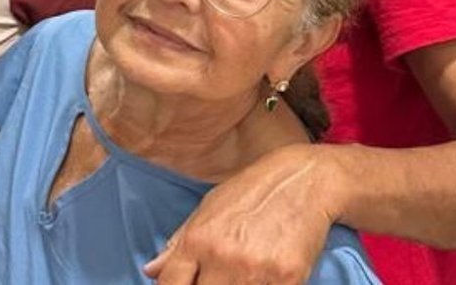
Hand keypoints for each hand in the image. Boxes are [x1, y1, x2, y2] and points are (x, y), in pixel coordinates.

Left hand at [145, 146, 339, 284]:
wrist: (304, 181)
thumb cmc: (252, 193)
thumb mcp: (208, 209)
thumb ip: (179, 243)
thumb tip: (151, 270)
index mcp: (198, 238)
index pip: (170, 284)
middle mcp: (222, 255)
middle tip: (218, 279)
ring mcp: (255, 269)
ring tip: (241, 276)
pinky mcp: (288, 278)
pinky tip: (265, 278)